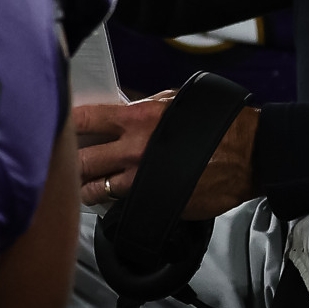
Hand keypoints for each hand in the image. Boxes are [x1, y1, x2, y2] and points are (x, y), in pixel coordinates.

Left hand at [74, 92, 257, 218]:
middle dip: (69, 161)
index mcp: (138, 119)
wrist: (249, 156)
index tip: (59, 123)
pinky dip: (113, 203)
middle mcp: (134, 150)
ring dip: (87, 187)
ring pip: (95, 189)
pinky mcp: (153, 203)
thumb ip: (144, 106)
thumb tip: (121, 108)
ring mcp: (142, 181)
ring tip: (87, 185)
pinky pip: (121, 206)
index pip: (86, 119)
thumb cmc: (219, 125)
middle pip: (81, 159)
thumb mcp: (177, 101)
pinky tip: (115, 198)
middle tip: (65, 161)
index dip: (67, 121)